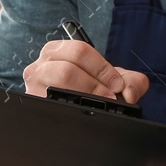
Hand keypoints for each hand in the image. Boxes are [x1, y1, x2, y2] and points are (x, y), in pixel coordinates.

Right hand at [23, 39, 149, 102]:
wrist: (76, 109)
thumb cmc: (92, 89)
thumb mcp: (113, 80)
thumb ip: (132, 82)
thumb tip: (129, 94)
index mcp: (58, 50)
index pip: (79, 51)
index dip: (102, 68)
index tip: (117, 84)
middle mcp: (41, 66)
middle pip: (67, 70)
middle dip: (94, 85)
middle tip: (109, 97)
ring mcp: (33, 86)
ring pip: (57, 86)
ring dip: (84, 96)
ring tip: (98, 105)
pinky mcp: (33, 104)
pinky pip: (49, 107)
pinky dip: (71, 111)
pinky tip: (82, 114)